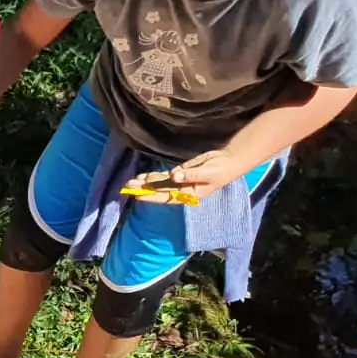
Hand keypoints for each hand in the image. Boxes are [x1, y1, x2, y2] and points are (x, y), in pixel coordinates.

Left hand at [125, 149, 243, 202]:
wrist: (229, 160)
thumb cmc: (221, 170)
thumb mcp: (207, 173)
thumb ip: (190, 174)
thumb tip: (174, 175)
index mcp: (189, 194)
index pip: (167, 197)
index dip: (152, 196)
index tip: (138, 195)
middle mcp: (181, 190)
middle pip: (160, 191)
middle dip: (144, 189)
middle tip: (128, 186)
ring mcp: (180, 181)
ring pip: (160, 183)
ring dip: (146, 183)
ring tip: (131, 182)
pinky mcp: (181, 172)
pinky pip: (165, 176)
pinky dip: (154, 176)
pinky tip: (143, 177)